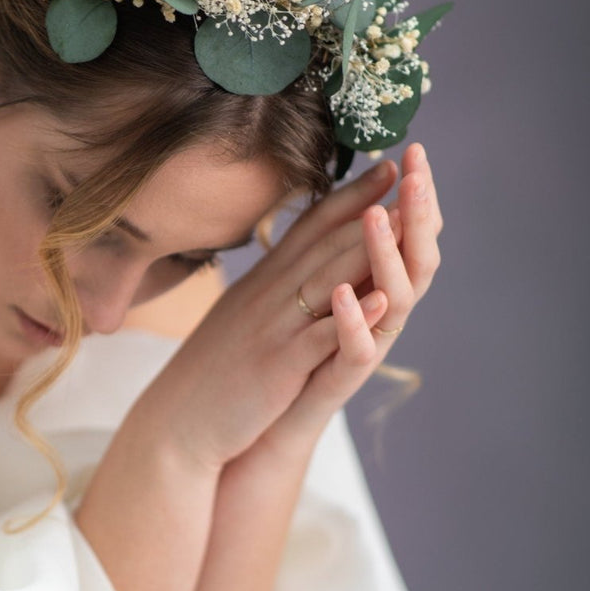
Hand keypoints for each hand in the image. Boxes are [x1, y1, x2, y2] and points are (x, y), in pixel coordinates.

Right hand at [139, 141, 440, 472]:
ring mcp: (274, 327)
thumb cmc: (208, 373)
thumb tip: (292, 268)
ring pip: (328, 278)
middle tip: (412, 173)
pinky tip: (383, 300)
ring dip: (369, 247)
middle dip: (372, 207)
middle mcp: (268, 294)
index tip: (386, 166)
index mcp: (262, 282)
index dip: (350, 194)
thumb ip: (268, 290)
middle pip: (326, 241)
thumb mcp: (239, 318)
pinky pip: (321, 336)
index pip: (311, 227)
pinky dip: (353, 317)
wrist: (176, 424)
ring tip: (408, 219)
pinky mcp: (278, 365)